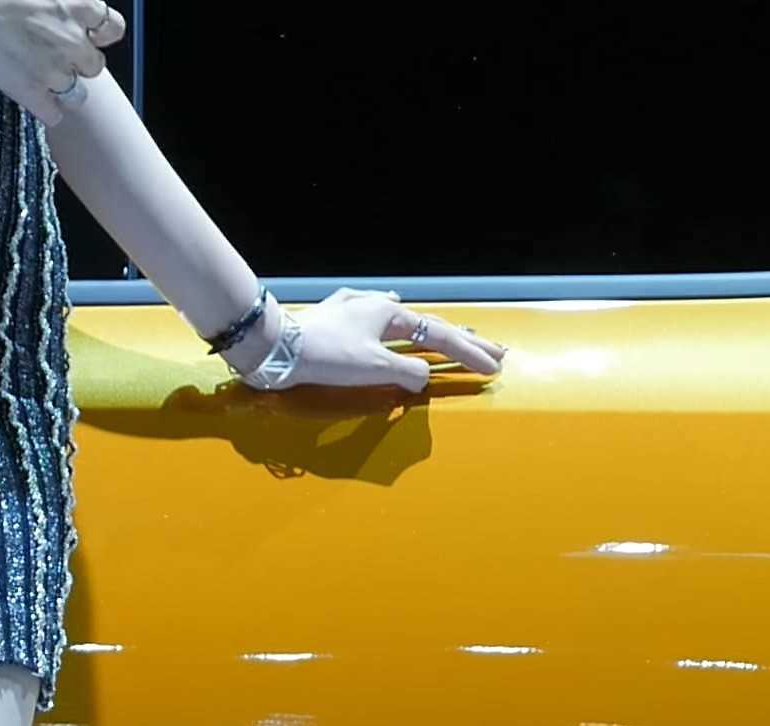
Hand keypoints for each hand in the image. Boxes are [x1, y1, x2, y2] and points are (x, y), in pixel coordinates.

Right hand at [0, 0, 124, 104]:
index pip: (113, 29)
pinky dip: (45, 109)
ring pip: (77, 95)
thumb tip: (57, 11)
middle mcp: (74, 40)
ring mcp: (56, 69)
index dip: (99, 36)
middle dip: (78, 65)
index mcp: (80, 7)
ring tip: (40, 78)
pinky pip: (54, 115)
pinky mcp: (34, 93)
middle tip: (55, 59)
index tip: (88, 36)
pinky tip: (30, 96)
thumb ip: (61, 1)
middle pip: (95, 66)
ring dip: (62, 89)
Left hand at [243, 286, 509, 393]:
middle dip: (463, 340)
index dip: (468, 353)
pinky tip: (389, 304)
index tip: (494, 367)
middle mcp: (375, 306)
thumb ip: (405, 372)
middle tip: (496, 349)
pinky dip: (388, 314)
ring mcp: (354, 310)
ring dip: (430, 328)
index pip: (439, 337)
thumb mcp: (373, 368)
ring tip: (455, 331)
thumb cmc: (325, 356)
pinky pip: (371, 311)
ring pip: (402, 317)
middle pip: (427, 325)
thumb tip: (424, 376)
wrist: (273, 346)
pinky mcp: (333, 317)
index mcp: (389, 316)